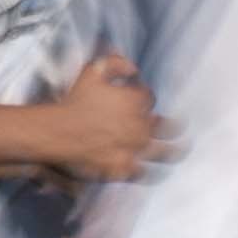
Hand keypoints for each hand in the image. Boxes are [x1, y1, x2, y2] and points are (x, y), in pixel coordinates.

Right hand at [44, 53, 165, 182]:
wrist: (56, 132)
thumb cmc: (74, 101)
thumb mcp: (94, 71)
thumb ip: (116, 63)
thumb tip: (133, 69)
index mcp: (138, 102)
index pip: (150, 98)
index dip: (143, 97)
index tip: (136, 101)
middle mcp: (142, 126)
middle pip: (171, 127)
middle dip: (174, 126)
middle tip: (178, 127)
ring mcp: (135, 149)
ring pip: (167, 153)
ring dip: (175, 151)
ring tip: (181, 150)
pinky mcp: (124, 169)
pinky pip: (144, 173)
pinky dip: (149, 171)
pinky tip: (153, 171)